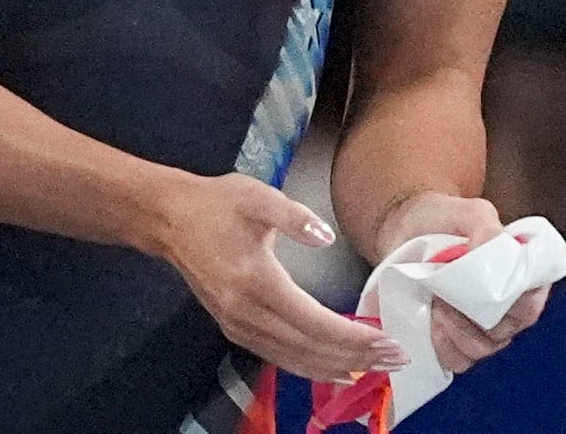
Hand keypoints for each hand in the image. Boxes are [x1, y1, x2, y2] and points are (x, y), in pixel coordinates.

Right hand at [147, 172, 405, 382]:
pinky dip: (309, 366)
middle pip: (309, 348)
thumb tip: (325, 237)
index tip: (386, 340)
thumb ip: (295, 217)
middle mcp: (246, 313)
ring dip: (335, 367)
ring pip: (293, 359)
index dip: (352, 336)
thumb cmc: (217, 204)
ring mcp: (237, 325)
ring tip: (375, 368)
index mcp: (257, 282)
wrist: (169, 219)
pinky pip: (277, 356)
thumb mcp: (259, 197)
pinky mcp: (233, 328)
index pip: (314, 322)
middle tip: (396, 359)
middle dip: (355, 356)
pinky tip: (333, 369)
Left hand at [377, 190, 552, 373]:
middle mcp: (509, 306)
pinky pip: (459, 360)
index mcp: (524, 274)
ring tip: (437, 305)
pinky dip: (444, 347)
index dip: (512, 304)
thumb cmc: (444, 219)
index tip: (481, 290)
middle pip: (507, 330)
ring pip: (483, 349)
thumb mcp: (471, 212)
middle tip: (448, 296)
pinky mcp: (456, 342)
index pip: (531, 302)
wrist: (405, 230)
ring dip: (457, 332)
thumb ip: (486, 227)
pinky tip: (431, 324)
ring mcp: (484, 328)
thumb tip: (494, 251)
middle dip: (475, 318)